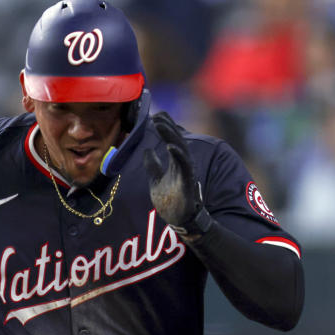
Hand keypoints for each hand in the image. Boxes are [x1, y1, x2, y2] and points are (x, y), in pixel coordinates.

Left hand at [143, 112, 209, 235]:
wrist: (179, 220)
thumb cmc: (170, 200)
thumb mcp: (155, 179)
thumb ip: (152, 165)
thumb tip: (147, 150)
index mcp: (175, 162)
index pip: (172, 140)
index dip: (166, 127)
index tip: (156, 115)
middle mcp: (182, 164)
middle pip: (177, 140)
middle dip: (168, 127)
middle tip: (157, 115)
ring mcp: (186, 172)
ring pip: (180, 149)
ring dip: (171, 135)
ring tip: (161, 124)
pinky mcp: (188, 181)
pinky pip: (184, 165)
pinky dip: (178, 154)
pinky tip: (170, 146)